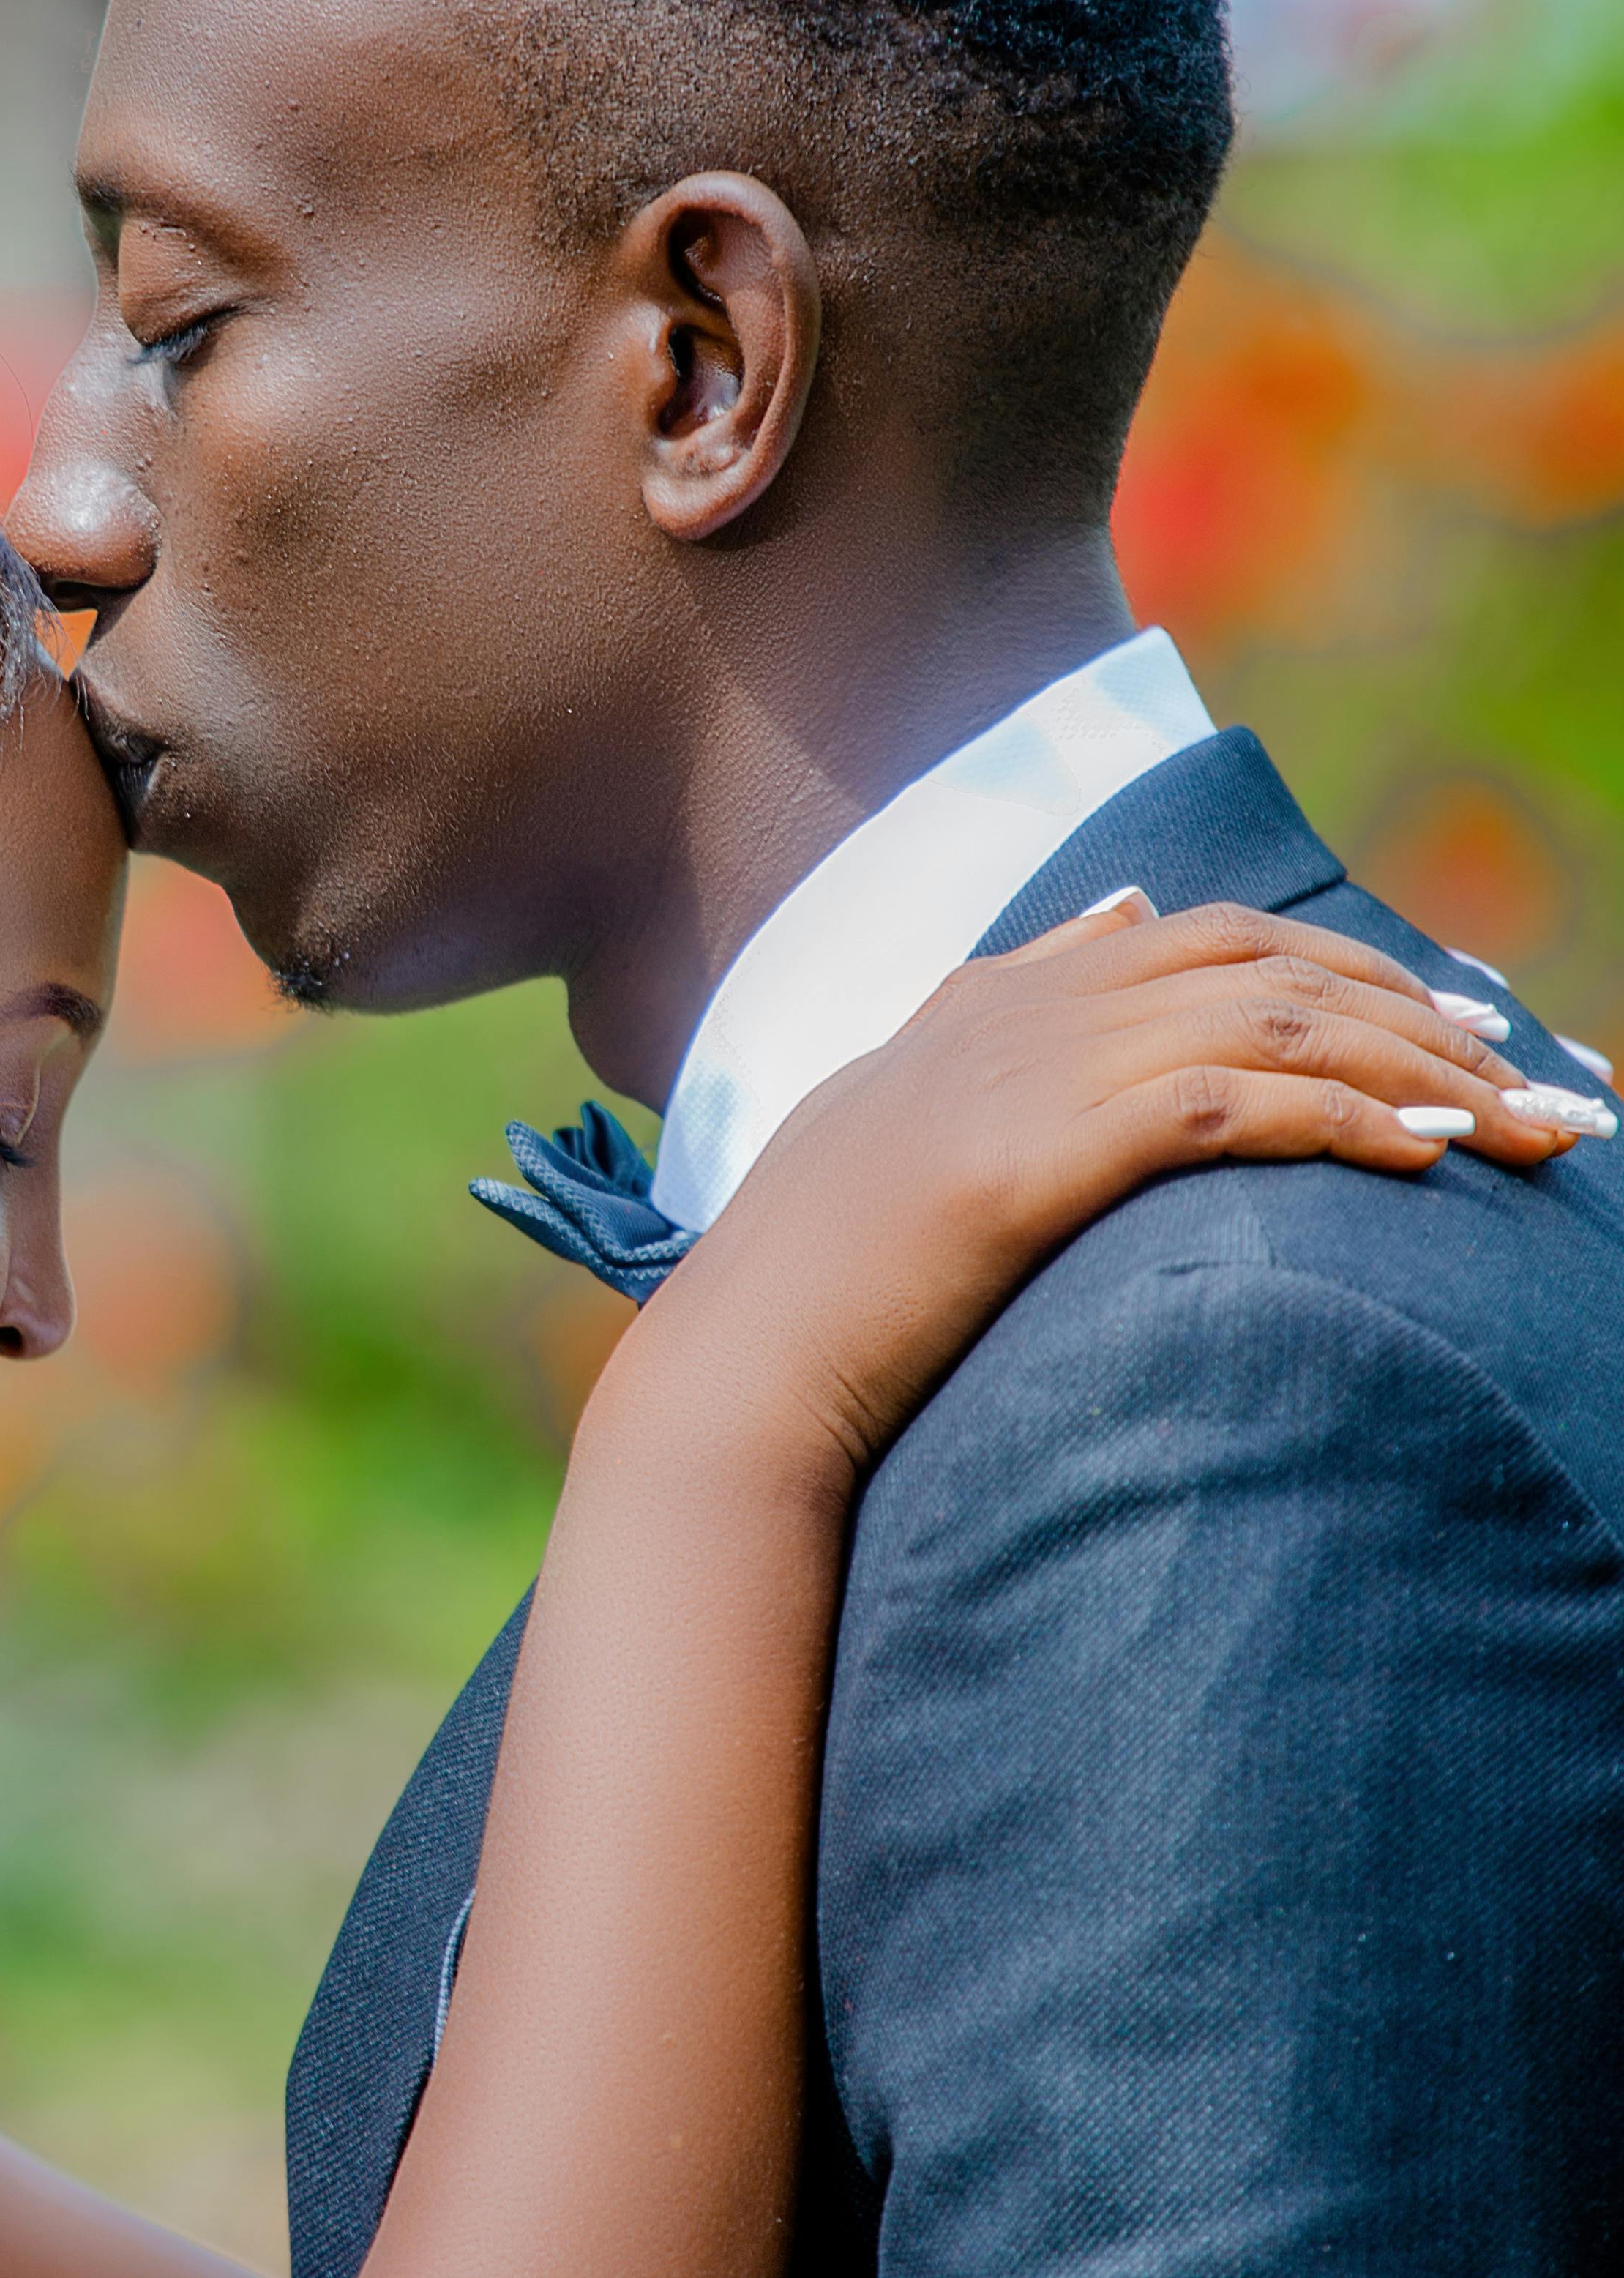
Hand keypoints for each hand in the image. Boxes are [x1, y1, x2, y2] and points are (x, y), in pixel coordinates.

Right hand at [589, 896, 1595, 1494]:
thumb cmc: (814, 1277)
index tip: (1449, 1016)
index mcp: (994, 995)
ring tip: (1530, 1124)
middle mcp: (1021, 1008)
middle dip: (1422, 1010)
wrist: (740, 1365)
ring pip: (1278, 1023)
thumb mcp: (906, 1104)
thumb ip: (1001, 1007)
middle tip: (1537, 1075)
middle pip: (1273, 964)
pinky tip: (1427, 1156)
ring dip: (1425, 1070)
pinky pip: (1232, 1106)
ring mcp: (1027, 1071)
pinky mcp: (1037, 1153)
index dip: (1346, 962)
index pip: (1208, 933)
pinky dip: (1346, 1120)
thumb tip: (1114, 912)